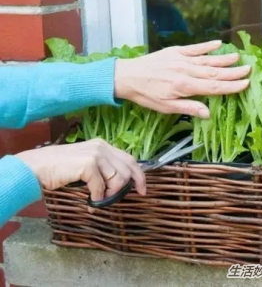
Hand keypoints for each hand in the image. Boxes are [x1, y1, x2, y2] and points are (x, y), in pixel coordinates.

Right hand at [16, 139, 145, 209]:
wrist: (35, 167)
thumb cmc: (59, 168)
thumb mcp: (85, 164)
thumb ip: (103, 169)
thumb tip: (119, 183)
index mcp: (102, 145)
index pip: (130, 159)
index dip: (139, 175)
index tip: (142, 189)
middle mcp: (101, 147)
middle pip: (128, 169)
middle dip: (127, 187)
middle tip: (120, 199)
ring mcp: (95, 154)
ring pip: (118, 179)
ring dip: (110, 194)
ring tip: (97, 199)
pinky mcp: (88, 164)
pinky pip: (101, 187)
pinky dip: (97, 197)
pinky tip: (90, 201)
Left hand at [114, 40, 250, 118]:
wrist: (127, 77)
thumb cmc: (146, 95)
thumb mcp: (166, 107)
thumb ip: (188, 108)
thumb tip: (208, 114)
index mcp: (185, 86)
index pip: (214, 87)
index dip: (231, 86)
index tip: (246, 84)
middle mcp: (186, 71)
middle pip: (215, 72)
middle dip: (233, 72)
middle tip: (249, 69)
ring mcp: (182, 59)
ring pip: (208, 60)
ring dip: (224, 59)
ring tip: (238, 58)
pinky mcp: (175, 52)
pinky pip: (195, 48)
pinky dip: (207, 46)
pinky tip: (218, 44)